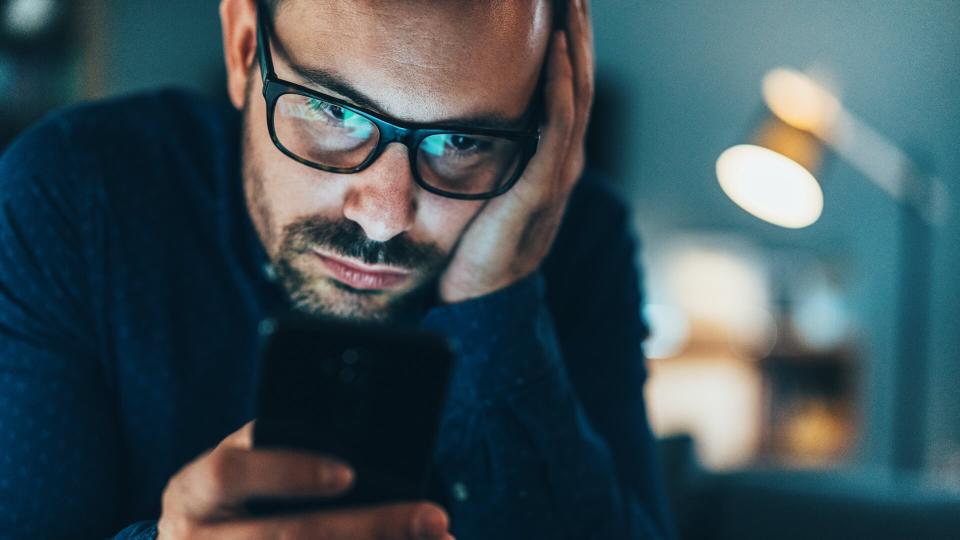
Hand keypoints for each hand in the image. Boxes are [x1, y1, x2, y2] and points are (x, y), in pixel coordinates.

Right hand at [157, 422, 452, 539]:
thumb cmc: (233, 494)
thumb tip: (359, 450)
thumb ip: (277, 447)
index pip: (231, 474)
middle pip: (287, 538)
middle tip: (433, 519)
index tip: (347, 474)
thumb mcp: (239, 462)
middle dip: (369, 528)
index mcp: (192, 492)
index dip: (288, 472)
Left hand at [439, 0, 594, 302]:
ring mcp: (556, 173)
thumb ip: (486, 147)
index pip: (567, 84)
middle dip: (577, 29)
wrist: (477, 299)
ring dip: (574, 45)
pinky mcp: (539, 190)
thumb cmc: (473, 242)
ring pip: (576, 96)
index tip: (560, 0)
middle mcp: (562, 158)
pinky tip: (556, 55)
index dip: (568, 40)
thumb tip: (456, 111)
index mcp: (551, 155)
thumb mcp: (483, 182)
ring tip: (570, 3)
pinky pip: (556, 131)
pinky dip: (560, 89)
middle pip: (579, 79)